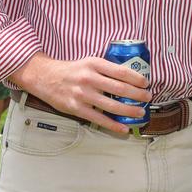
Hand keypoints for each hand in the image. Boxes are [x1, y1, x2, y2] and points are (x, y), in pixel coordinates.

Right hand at [10, 53, 151, 132]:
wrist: (44, 77)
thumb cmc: (72, 70)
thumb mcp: (90, 62)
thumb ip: (107, 69)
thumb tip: (130, 79)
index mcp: (95, 64)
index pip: (121, 72)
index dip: (137, 79)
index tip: (146, 83)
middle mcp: (89, 79)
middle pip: (120, 89)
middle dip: (137, 95)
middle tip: (147, 98)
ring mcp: (82, 95)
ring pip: (112, 106)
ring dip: (129, 111)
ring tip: (140, 113)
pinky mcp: (76, 109)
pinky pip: (99, 119)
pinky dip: (113, 125)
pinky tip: (123, 129)